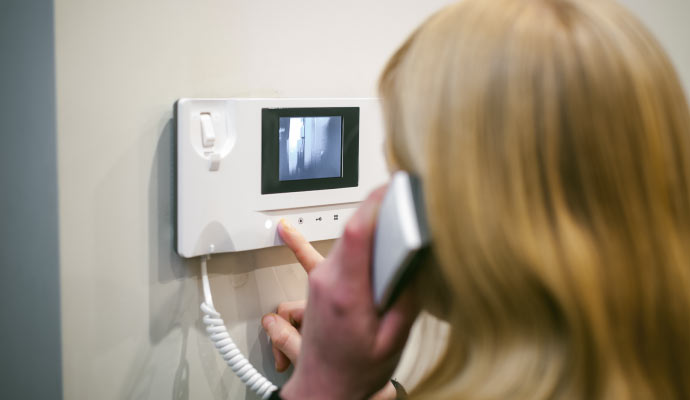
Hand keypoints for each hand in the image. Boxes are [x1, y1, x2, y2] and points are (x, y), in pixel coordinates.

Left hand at [264, 188, 418, 399]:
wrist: (323, 389)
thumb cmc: (354, 371)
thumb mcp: (392, 342)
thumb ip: (406, 301)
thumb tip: (414, 264)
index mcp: (347, 293)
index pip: (358, 233)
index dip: (375, 204)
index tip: (392, 188)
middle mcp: (327, 280)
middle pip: (353, 230)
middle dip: (379, 212)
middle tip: (404, 204)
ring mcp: (318, 280)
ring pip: (345, 239)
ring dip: (367, 227)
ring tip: (389, 218)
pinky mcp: (317, 283)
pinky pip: (318, 253)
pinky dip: (311, 240)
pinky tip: (286, 228)